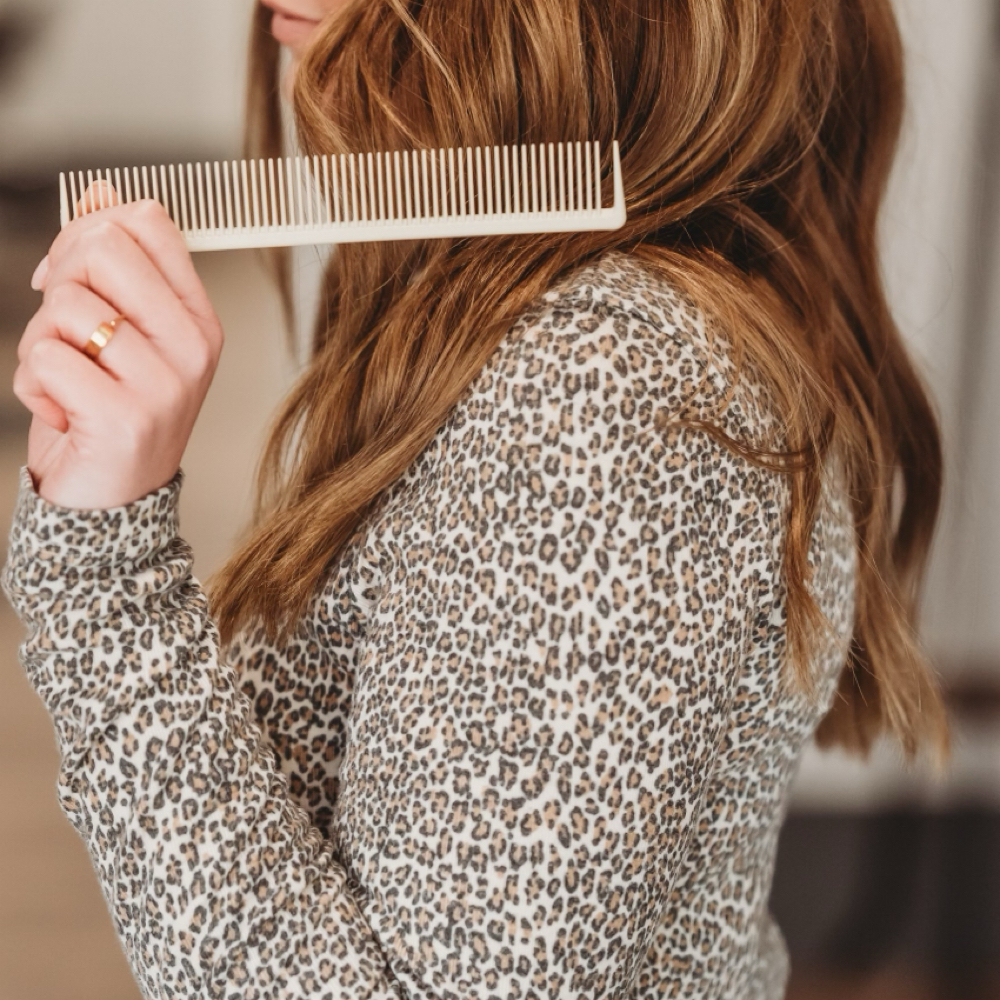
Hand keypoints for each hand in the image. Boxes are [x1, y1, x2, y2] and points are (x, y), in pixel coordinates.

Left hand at [13, 185, 223, 509]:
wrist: (113, 501)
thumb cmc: (113, 413)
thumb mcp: (121, 333)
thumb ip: (113, 265)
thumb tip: (102, 195)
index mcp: (198, 319)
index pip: (148, 222)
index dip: (91, 232)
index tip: (77, 276)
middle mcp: (192, 348)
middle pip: (102, 248)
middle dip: (60, 282)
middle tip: (69, 333)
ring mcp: (165, 384)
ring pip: (64, 305)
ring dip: (40, 342)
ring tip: (68, 380)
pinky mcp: (124, 418)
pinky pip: (43, 358)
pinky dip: (32, 386)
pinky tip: (62, 410)